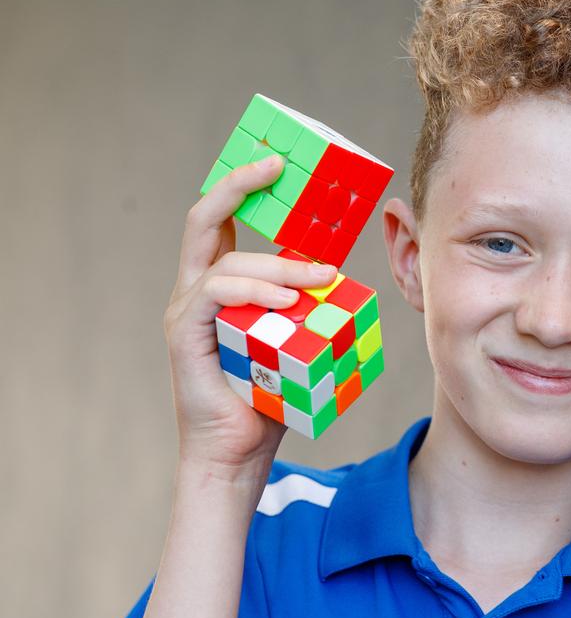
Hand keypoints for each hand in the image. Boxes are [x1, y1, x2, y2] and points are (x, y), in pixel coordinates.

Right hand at [162, 155, 339, 477]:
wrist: (237, 454)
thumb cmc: (268, 397)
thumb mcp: (292, 338)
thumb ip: (302, 306)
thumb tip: (336, 275)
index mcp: (218, 286)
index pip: (221, 222)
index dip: (241, 186)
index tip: (275, 163)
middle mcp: (196, 291)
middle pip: (204, 219)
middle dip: (238, 185)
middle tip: (278, 167)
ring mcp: (187, 312)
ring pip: (226, 262)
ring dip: (278, 265)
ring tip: (320, 277)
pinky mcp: (186, 336)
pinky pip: (216, 296)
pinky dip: (254, 291)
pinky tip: (287, 301)